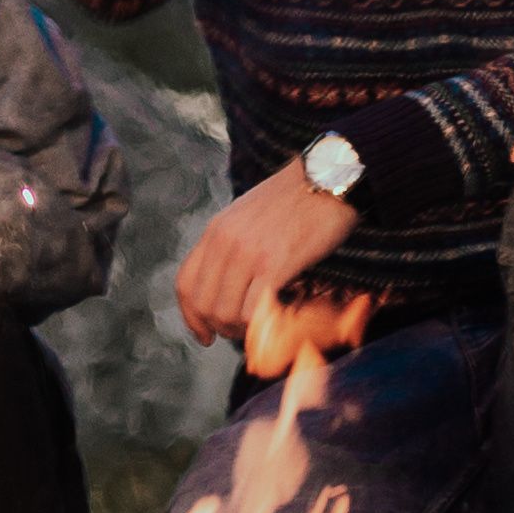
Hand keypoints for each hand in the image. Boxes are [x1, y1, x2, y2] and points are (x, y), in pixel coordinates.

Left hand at [174, 162, 359, 344]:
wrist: (327, 178)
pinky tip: (276, 318)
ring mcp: (248, 254)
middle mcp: (225, 242)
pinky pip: (254, 312)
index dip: (191, 317)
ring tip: (260, 326)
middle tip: (240, 332)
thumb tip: (228, 286)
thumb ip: (231, 245)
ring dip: (242, 330)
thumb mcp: (246, 215)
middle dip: (220, 327)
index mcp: (216, 230)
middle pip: (204, 304)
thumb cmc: (295, 198)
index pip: (186, 284)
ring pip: (226, 313)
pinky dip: (261, 325)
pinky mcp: (275, 264)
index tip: (204, 334)